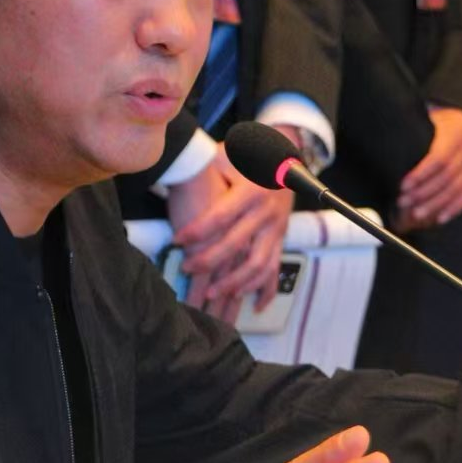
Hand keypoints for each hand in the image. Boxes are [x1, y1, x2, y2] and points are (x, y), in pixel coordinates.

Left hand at [174, 140, 294, 323]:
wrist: (283, 157)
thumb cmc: (248, 156)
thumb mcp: (226, 155)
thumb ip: (207, 168)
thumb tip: (179, 176)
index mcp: (251, 191)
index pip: (221, 216)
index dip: (198, 230)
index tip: (177, 240)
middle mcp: (266, 212)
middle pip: (237, 244)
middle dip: (210, 261)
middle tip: (187, 268)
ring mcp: (276, 229)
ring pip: (258, 264)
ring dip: (235, 283)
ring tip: (212, 294)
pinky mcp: (281, 240)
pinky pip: (275, 269)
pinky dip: (265, 289)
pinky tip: (254, 307)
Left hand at [396, 106, 461, 230]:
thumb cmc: (438, 123)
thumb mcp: (428, 120)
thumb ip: (413, 131)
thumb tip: (386, 141)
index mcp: (455, 134)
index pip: (438, 159)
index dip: (420, 174)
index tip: (403, 186)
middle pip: (446, 177)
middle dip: (423, 193)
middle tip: (403, 202)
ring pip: (455, 189)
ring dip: (435, 204)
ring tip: (416, 213)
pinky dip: (453, 209)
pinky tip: (439, 218)